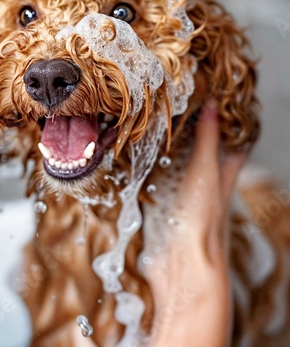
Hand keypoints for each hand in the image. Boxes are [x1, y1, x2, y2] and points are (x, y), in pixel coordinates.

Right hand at [145, 100, 246, 345]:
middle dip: (193, 134)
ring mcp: (183, 196)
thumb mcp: (206, 171)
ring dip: (167, 150)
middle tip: (178, 110)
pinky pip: (156, 182)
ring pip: (177, 166)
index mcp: (223, 176)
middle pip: (203, 154)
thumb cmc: (202, 220)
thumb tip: (213, 105)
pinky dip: (148, 169)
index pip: (233, 146)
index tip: (218, 102)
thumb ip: (207, 140)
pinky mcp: (162, 207)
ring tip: (153, 128)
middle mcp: (204, 185)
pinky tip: (135, 160)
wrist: (182, 266)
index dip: (229, 125)